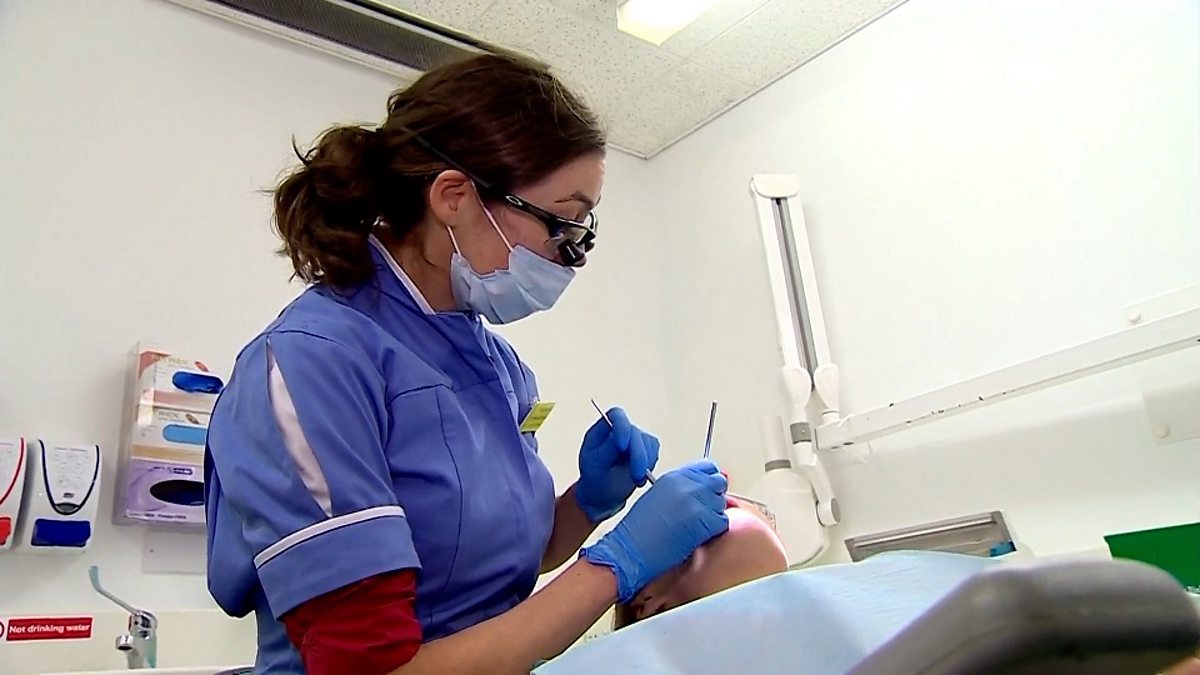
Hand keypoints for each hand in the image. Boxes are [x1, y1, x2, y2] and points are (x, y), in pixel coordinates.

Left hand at [575, 407, 659, 522]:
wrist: (603, 495)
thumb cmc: (594, 478)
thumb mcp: (595, 465)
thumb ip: (608, 448)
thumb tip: (622, 436)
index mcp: (603, 429)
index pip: (616, 416)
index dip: (622, 428)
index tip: (621, 447)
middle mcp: (620, 430)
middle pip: (635, 432)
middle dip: (638, 455)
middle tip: (636, 476)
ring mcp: (634, 439)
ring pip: (648, 442)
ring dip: (645, 462)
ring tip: (636, 479)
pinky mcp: (646, 449)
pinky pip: (654, 451)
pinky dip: (650, 464)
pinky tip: (640, 476)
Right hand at [581, 460, 728, 601]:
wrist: (631, 549)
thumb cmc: (639, 529)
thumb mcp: (658, 496)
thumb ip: (681, 488)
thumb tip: (702, 490)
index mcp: (674, 476)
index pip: (707, 467)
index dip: (709, 480)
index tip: (707, 490)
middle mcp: (687, 485)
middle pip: (719, 482)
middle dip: (714, 496)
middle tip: (703, 511)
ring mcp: (697, 501)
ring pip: (722, 503)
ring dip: (713, 515)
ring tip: (694, 526)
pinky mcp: (704, 521)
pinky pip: (722, 522)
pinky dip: (714, 530)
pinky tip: (697, 535)